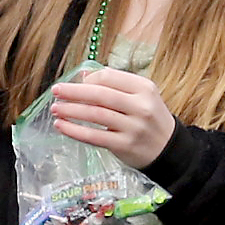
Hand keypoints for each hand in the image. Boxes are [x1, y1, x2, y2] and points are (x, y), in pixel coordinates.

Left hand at [49, 66, 177, 170]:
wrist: (169, 149)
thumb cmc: (149, 118)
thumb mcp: (141, 96)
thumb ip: (116, 85)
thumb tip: (84, 76)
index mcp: (144, 88)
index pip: (110, 76)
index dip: (89, 79)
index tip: (76, 83)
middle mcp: (140, 106)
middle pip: (100, 94)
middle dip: (74, 92)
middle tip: (56, 91)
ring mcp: (133, 127)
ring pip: (96, 115)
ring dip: (71, 110)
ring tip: (55, 108)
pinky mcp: (125, 145)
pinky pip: (95, 136)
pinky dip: (75, 131)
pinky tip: (62, 126)